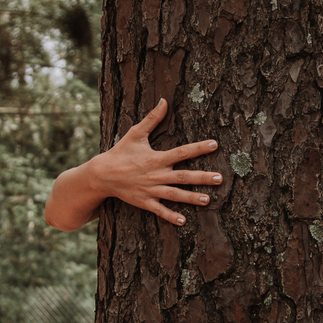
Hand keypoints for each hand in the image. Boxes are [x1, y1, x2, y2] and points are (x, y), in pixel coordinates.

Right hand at [94, 99, 221, 226]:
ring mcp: (151, 190)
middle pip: (183, 176)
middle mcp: (156, 174)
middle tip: (220, 178)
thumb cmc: (120, 152)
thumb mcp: (135, 133)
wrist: (102, 174)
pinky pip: (159, 210)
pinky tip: (183, 221)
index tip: (214, 144)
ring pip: (175, 194)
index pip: (182, 152)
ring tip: (208, 200)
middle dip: (202, 177)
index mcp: (157, 158)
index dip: (198, 148)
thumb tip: (164, 101)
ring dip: (191, 198)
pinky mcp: (144, 202)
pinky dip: (170, 216)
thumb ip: (152, 118)